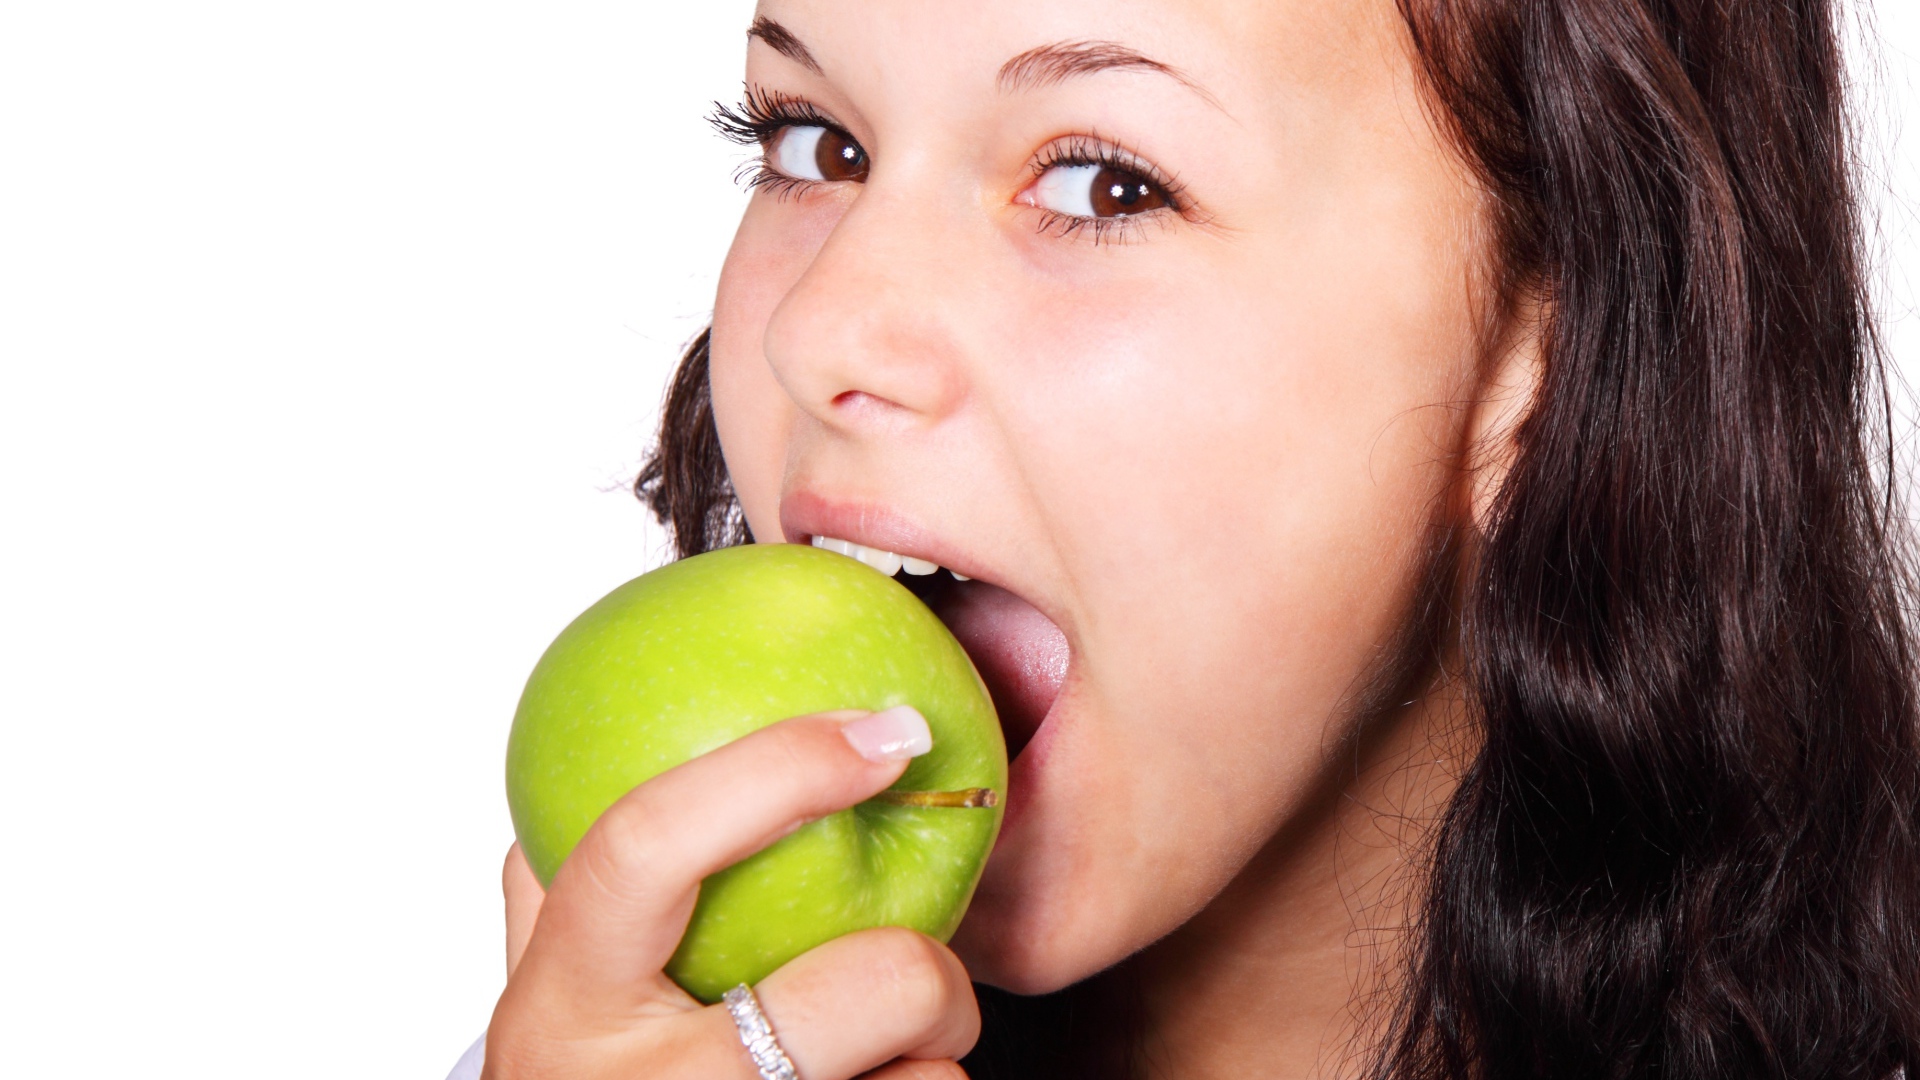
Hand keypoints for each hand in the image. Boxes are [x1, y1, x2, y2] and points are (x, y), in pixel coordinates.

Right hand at [484, 710, 979, 1079]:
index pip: (645, 846)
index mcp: (558, 1011)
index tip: (889, 732)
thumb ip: (560, 905)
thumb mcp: (546, 1017)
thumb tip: (580, 773)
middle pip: (867, 983)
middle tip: (920, 982)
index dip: (778, 767)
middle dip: (930, 973)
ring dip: (929, 1076)